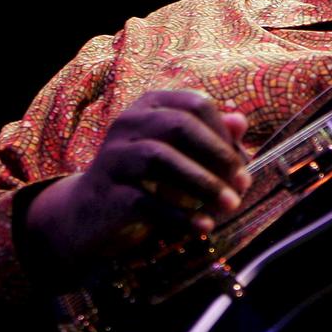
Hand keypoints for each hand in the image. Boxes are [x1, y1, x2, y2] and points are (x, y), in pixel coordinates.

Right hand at [23, 90, 250, 281]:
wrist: (89, 214)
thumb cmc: (147, 179)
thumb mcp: (182, 155)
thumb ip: (211, 138)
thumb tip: (240, 122)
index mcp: (151, 105)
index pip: (195, 105)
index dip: (224, 134)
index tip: (243, 165)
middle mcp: (128, 122)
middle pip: (179, 126)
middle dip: (218, 156)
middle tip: (242, 185)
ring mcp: (112, 156)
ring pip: (160, 159)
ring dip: (203, 183)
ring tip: (230, 206)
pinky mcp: (105, 192)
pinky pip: (145, 201)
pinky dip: (179, 215)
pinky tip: (203, 227)